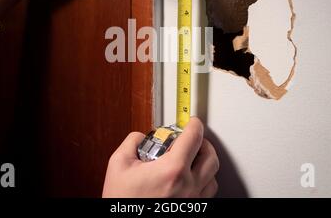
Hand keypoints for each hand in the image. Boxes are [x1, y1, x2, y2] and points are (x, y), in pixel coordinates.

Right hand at [102, 117, 218, 197]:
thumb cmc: (122, 201)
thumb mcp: (118, 165)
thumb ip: (132, 142)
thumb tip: (142, 136)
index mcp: (172, 171)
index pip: (193, 138)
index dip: (194, 125)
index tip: (191, 122)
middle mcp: (188, 187)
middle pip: (210, 156)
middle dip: (202, 143)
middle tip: (191, 139)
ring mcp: (192, 201)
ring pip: (212, 176)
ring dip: (204, 163)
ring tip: (191, 159)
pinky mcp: (192, 211)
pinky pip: (207, 193)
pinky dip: (203, 181)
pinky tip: (190, 178)